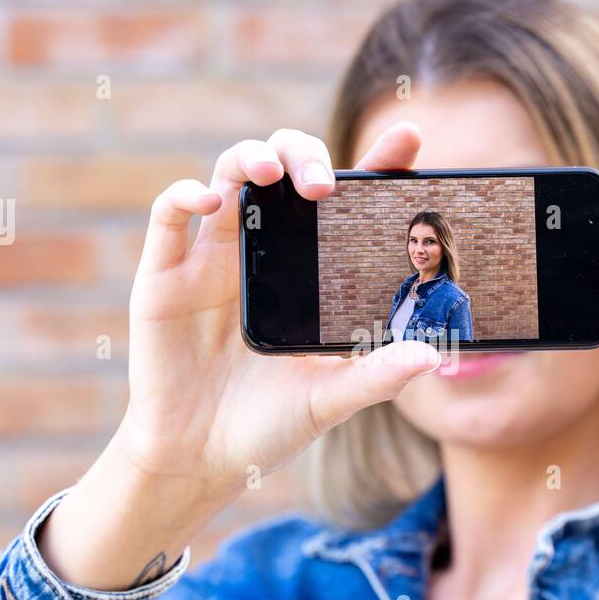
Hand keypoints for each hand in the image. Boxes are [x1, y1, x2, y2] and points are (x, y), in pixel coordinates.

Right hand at [115, 122, 441, 494]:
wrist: (200, 461)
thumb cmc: (268, 426)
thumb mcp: (330, 399)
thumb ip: (377, 375)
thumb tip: (434, 354)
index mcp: (307, 270)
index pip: (345, 202)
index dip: (374, 163)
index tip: (408, 138)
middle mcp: (262, 252)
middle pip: (283, 169)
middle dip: (304, 153)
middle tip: (325, 182)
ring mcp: (210, 259)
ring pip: (229, 176)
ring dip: (251, 158)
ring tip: (272, 173)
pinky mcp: (164, 276)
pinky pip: (167, 216)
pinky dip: (183, 196)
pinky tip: (207, 202)